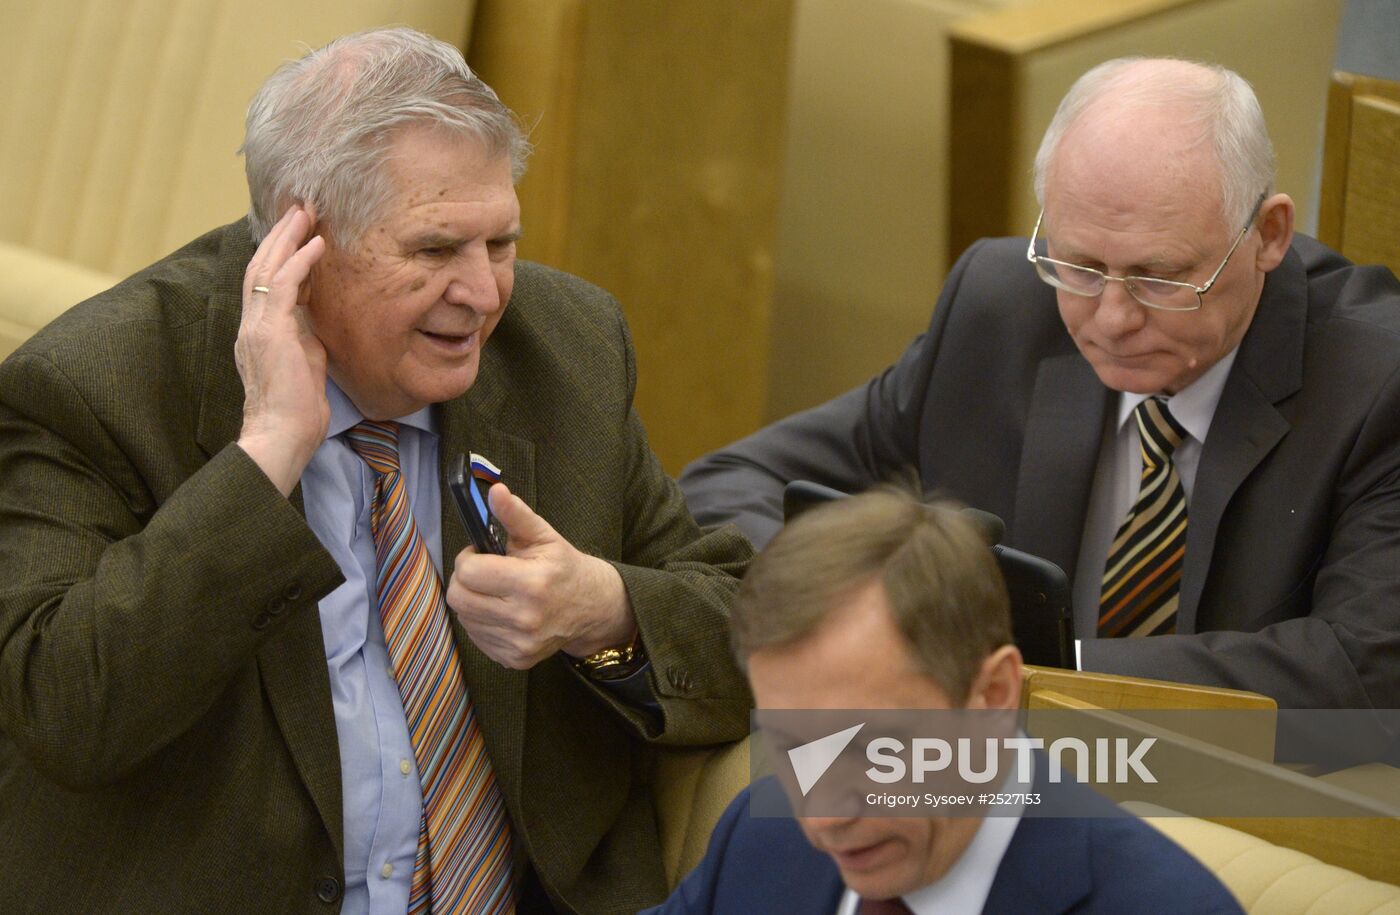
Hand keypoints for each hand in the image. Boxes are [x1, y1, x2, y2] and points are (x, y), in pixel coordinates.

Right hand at [235, 206, 328, 495]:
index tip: (296, 232)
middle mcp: (251, 324)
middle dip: (279, 235)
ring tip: (305, 213)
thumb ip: (307, 336)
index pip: (264, 283)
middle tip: (298, 208)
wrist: (281, 436)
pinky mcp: (270, 331)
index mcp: (257, 332)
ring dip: (288, 238)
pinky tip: (316, 244)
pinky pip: (284, 286)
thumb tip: (318, 319)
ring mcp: (257, 326)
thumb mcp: (305, 363)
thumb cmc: (296, 410)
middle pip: (261, 266)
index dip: (278, 254)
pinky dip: (300, 262)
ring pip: (267, 268)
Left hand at [446, 483, 636, 669]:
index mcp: (531, 583)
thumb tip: (495, 491)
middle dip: (465, 580)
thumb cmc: (563, 567)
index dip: (468, 558)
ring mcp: (519, 644)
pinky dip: (482, 622)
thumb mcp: (543, 535)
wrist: (592, 607)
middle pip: (459, 598)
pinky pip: (476, 637)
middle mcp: (524, 618)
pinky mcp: (515, 659)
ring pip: (464, 618)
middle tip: (483, 571)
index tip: (481, 554)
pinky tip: (502, 611)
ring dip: (472, 601)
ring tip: (496, 591)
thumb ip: (515, 514)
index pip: (469, 572)